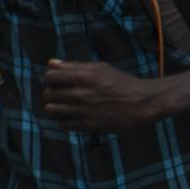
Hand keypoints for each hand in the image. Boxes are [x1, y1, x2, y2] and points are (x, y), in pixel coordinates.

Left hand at [37, 61, 170, 132]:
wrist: (142, 103)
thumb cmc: (121, 82)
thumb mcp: (100, 68)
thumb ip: (73, 65)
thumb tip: (50, 63)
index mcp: (84, 76)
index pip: (50, 76)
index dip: (51, 78)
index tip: (58, 81)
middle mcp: (81, 93)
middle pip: (48, 94)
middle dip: (52, 93)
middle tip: (62, 94)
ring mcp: (84, 110)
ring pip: (51, 110)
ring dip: (56, 107)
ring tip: (65, 105)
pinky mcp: (88, 125)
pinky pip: (63, 124)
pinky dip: (65, 120)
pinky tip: (74, 115)